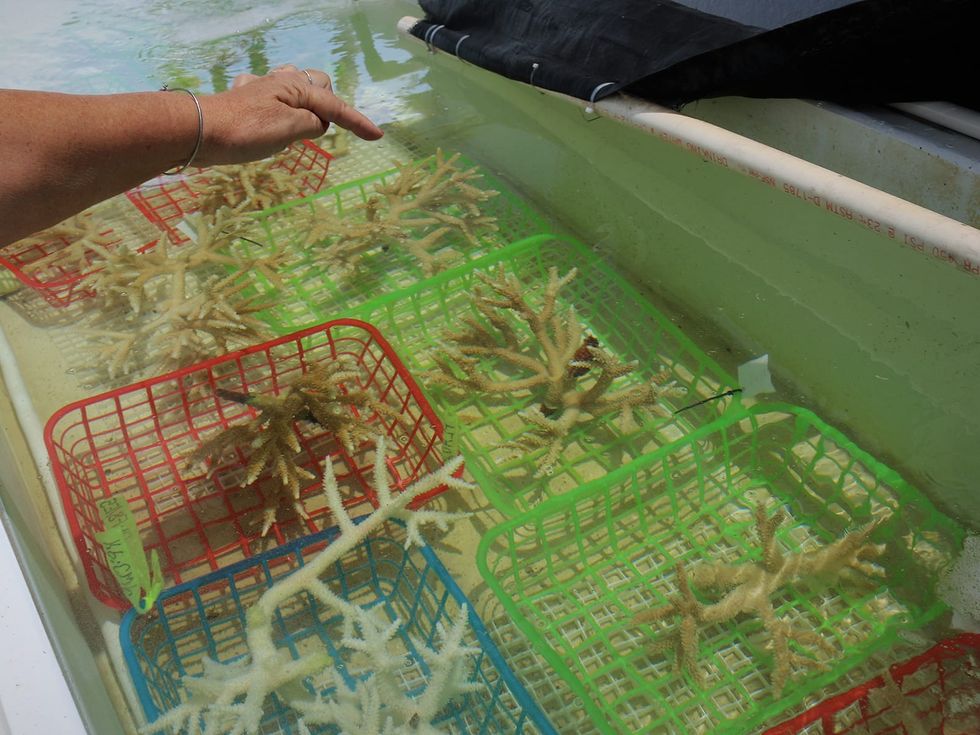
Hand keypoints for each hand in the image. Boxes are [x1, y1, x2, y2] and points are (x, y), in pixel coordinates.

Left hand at [195, 65, 381, 165]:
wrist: (199, 132)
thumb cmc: (246, 131)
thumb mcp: (289, 129)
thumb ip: (312, 123)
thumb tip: (318, 122)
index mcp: (296, 88)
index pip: (335, 107)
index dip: (357, 122)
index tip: (378, 136)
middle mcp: (281, 82)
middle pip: (317, 84)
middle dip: (328, 103)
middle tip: (322, 129)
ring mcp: (261, 90)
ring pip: (293, 85)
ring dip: (303, 100)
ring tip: (301, 123)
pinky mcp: (245, 101)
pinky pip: (267, 94)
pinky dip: (274, 104)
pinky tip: (267, 116)